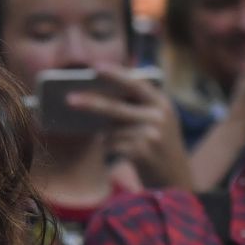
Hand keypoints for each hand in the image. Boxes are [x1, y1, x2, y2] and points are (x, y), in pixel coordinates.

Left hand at [70, 69, 191, 190]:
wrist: (176, 178)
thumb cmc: (158, 145)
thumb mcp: (158, 119)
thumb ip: (137, 106)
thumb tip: (96, 98)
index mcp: (162, 102)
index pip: (136, 84)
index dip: (115, 74)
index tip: (95, 67)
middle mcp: (159, 116)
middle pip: (115, 107)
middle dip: (91, 102)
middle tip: (68, 99)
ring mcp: (151, 134)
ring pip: (110, 130)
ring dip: (103, 134)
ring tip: (112, 139)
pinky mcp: (142, 153)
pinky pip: (111, 145)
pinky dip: (107, 147)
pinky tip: (114, 151)